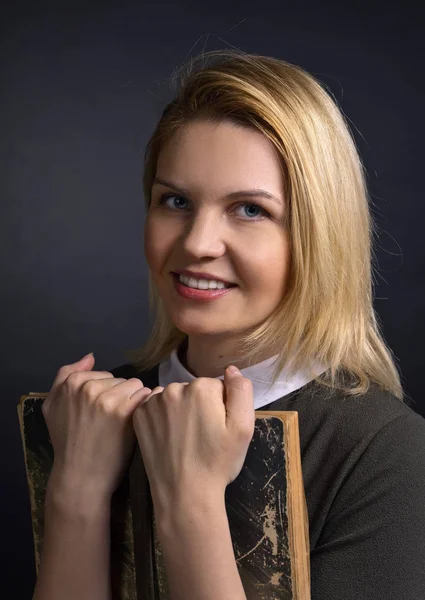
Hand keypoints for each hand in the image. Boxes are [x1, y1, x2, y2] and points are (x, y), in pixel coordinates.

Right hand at [42, 352, 151, 498]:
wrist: (80, 476)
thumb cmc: (67, 443)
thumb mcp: (52, 407)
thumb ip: (65, 376)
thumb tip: (90, 356)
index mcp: (71, 382)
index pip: (103, 375)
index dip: (105, 394)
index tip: (99, 413)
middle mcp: (88, 386)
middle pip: (120, 379)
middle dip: (120, 396)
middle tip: (112, 421)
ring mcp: (107, 397)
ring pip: (135, 385)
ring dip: (135, 401)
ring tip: (126, 422)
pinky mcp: (125, 410)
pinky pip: (145, 396)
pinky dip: (146, 407)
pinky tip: (137, 422)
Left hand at [132, 366, 254, 511]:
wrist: (184, 494)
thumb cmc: (218, 462)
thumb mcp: (243, 428)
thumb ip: (241, 392)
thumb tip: (230, 369)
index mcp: (202, 387)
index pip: (217, 387)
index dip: (221, 408)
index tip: (217, 429)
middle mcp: (174, 388)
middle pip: (194, 390)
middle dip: (200, 406)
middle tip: (202, 436)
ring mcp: (153, 402)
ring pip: (175, 397)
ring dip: (180, 410)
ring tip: (185, 438)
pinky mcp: (139, 416)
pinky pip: (156, 406)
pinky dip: (162, 417)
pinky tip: (168, 436)